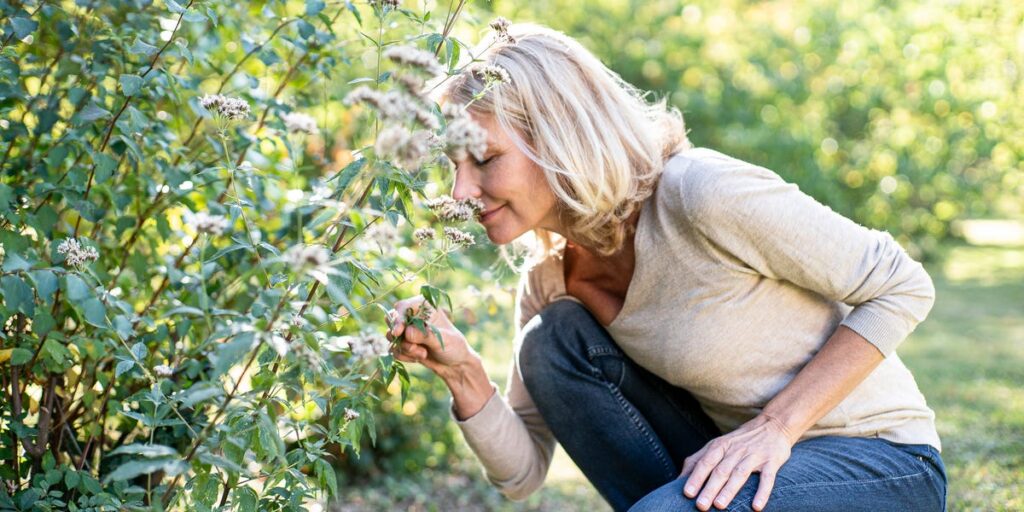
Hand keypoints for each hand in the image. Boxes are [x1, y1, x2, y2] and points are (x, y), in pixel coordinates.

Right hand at [386, 295, 476, 377]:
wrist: (455, 365)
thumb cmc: (454, 347)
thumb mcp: (444, 340)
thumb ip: (425, 335)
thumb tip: (407, 332)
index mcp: (425, 308)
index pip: (404, 306)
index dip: (398, 317)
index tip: (398, 332)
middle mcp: (414, 316)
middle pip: (392, 318)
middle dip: (397, 334)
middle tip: (411, 346)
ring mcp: (407, 330)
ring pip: (391, 336)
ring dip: (404, 348)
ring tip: (422, 354)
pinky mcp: (404, 344)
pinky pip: (393, 349)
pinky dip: (404, 356)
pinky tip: (418, 358)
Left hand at [680, 414, 796, 510]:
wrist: (773, 425)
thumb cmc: (740, 440)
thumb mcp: (717, 445)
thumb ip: (698, 460)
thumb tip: (678, 479)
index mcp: (720, 446)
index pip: (705, 462)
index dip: (695, 477)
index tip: (687, 493)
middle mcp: (736, 450)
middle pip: (721, 470)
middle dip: (709, 488)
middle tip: (701, 506)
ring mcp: (754, 455)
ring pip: (740, 474)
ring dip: (729, 490)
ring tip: (719, 506)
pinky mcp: (772, 461)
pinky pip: (767, 478)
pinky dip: (762, 492)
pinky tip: (756, 507)